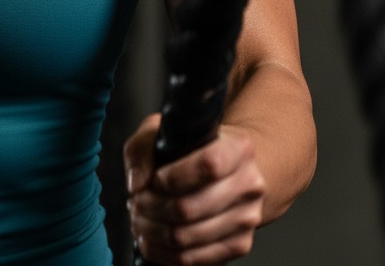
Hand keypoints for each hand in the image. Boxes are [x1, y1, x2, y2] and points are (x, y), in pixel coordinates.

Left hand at [124, 113, 265, 264]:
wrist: (229, 169)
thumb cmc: (192, 148)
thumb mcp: (163, 131)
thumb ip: (142, 149)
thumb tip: (137, 184)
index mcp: (238, 149)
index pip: (209, 165)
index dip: (174, 177)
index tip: (155, 179)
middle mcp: (249, 184)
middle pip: (190, 208)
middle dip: (150, 207)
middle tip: (135, 202)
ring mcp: (247, 218)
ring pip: (188, 236)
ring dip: (152, 231)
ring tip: (139, 219)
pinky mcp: (239, 244)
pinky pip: (194, 259)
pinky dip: (163, 253)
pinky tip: (150, 239)